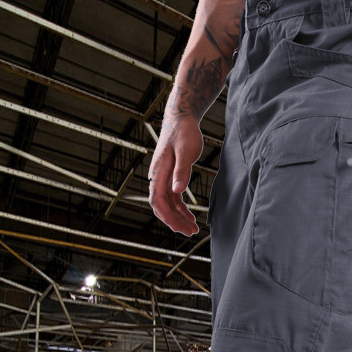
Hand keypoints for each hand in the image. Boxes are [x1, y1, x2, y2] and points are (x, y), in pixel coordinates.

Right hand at [148, 116, 203, 236]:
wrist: (181, 119)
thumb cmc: (184, 133)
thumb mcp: (185, 152)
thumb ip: (181, 171)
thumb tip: (177, 191)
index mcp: (158, 172)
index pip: (157, 200)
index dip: (167, 216)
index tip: (179, 227)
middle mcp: (158, 177)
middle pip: (162, 206)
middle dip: (175, 221)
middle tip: (190, 232)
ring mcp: (164, 178)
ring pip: (169, 204)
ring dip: (180, 217)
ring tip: (193, 228)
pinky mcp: (171, 177)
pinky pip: (174, 198)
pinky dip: (181, 208)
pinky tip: (191, 216)